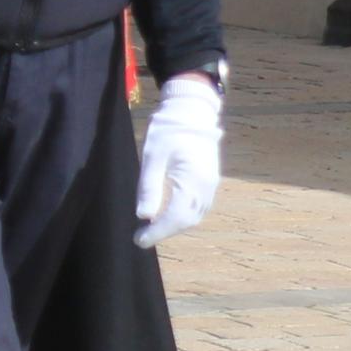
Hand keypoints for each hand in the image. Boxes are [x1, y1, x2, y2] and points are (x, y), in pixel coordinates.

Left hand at [135, 73, 222, 248]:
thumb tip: (144, 216)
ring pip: (195, 215)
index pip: (176, 217)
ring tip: (152, 229)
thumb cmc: (168, 130)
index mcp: (193, 182)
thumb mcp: (152, 156)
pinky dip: (183, 215)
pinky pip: (198, 206)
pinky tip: (167, 214)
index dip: (157, 232)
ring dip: (174, 225)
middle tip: (141, 237)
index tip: (139, 240)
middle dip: (165, 231)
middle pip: (188, 220)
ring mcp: (211, 184)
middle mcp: (207, 187)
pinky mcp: (209, 180)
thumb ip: (149, 187)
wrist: (191, 111)